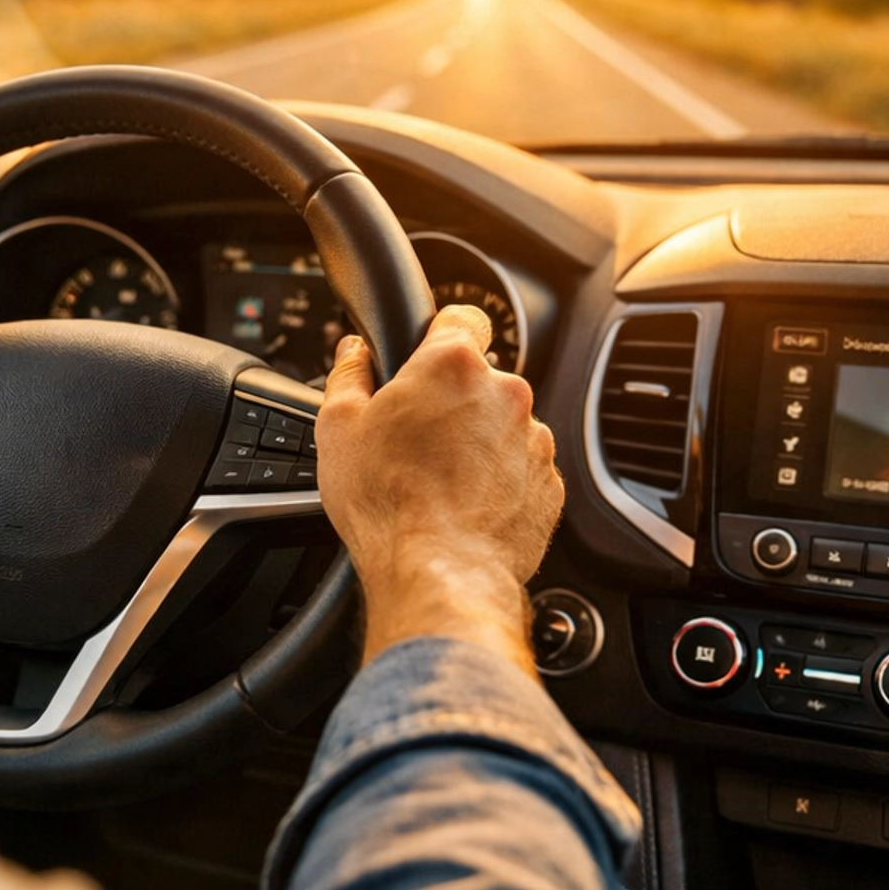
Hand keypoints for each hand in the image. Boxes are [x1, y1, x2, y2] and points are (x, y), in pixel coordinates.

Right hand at [316, 305, 562, 673]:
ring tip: (438, 482)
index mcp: (453, 365)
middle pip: (480, 379)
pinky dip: (498, 481)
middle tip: (416, 439)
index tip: (427, 355)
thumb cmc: (387, 503)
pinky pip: (521, 468)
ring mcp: (534, 439)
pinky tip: (463, 506)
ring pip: (502, 425)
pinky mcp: (550, 483)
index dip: (441, 333)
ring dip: (477, 442)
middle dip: (452, 401)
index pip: (462, 316)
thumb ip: (348, 375)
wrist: (440, 573)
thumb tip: (352, 352)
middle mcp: (505, 393)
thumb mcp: (338, 429)